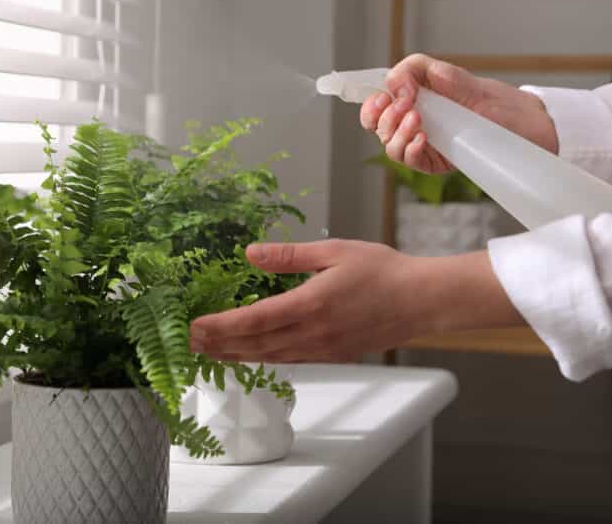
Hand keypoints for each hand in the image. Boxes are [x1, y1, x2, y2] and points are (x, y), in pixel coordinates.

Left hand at [189, 240, 523, 363]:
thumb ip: (288, 255)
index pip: (253, 321)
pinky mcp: (333, 355)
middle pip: (255, 345)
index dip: (220, 327)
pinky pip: (290, 360)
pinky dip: (263, 358)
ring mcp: (323, 349)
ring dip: (236, 355)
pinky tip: (250, 354)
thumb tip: (249, 253)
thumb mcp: (333, 251)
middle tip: (188, 342)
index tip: (194, 326)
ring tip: (209, 352)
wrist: (422, 301)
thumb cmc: (382, 271)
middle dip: (218, 344)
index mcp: (310, 305)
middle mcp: (312, 334)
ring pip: (270, 357)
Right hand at [360, 54, 557, 173]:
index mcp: (412, 104)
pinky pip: (411, 162)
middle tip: (406, 105)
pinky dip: (410, 149)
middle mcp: (414, 126)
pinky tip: (423, 138)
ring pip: (389, 147)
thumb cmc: (492, 98)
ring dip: (396, 133)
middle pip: (376, 128)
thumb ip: (416, 68)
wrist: (527, 122)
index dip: (371, 104)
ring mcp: (426, 146)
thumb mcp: (451, 73)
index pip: (376, 108)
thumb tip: (393, 86)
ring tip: (418, 120)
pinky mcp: (439, 163)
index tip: (387, 96)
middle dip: (383, 116)